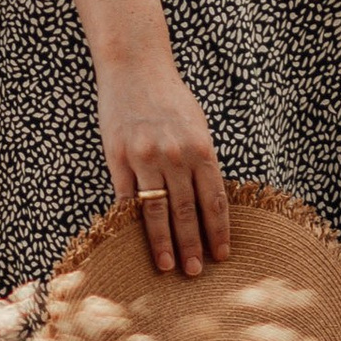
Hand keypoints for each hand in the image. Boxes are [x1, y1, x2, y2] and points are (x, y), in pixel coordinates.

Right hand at [96, 54, 229, 277]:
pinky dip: (131, 222)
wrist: (135, 67)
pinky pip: (126, 197)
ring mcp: (145, 157)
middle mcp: (175, 155)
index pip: (214, 200)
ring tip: (169, 267)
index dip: (218, 231)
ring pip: (157, 211)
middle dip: (193, 246)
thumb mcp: (197, 126)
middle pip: (187, 211)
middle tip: (197, 273)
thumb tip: (209, 204)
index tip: (222, 255)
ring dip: (164, 243)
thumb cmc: (170, 98)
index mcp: (201, 148)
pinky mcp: (118, 157)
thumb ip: (202, 162)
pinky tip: (135, 241)